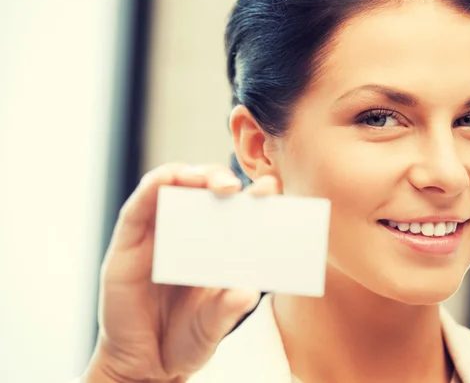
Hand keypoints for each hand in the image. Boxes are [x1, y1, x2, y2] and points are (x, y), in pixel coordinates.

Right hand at [82, 163, 279, 382]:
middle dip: (221, 178)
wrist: (144, 363)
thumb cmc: (184, 338)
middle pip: (205, 189)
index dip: (253, 195)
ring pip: (173, 186)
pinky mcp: (129, 239)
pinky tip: (168, 181)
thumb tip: (248, 291)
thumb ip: (227, 310)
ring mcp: (159, 231)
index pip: (237, 209)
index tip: (271, 189)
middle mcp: (190, 231)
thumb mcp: (212, 327)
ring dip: (190, 175)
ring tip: (207, 182)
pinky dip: (154, 186)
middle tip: (235, 187)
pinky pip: (139, 205)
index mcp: (217, 245)